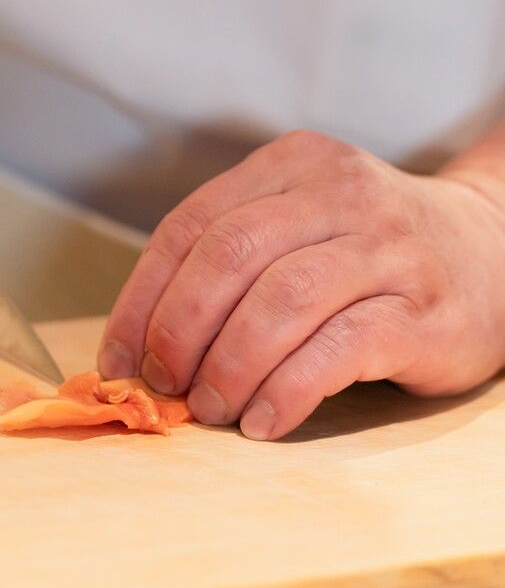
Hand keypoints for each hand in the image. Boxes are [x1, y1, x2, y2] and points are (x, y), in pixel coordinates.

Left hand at [99, 131, 504, 439]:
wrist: (493, 252)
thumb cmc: (367, 250)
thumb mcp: (299, 225)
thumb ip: (230, 264)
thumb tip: (143, 344)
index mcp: (289, 166)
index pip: (190, 226)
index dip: (143, 296)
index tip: (121, 355)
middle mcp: (338, 194)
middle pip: (229, 257)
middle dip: (179, 330)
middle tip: (164, 384)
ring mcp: (386, 248)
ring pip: (281, 301)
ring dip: (228, 365)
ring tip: (210, 408)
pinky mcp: (422, 310)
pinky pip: (338, 350)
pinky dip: (288, 390)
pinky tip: (264, 421)